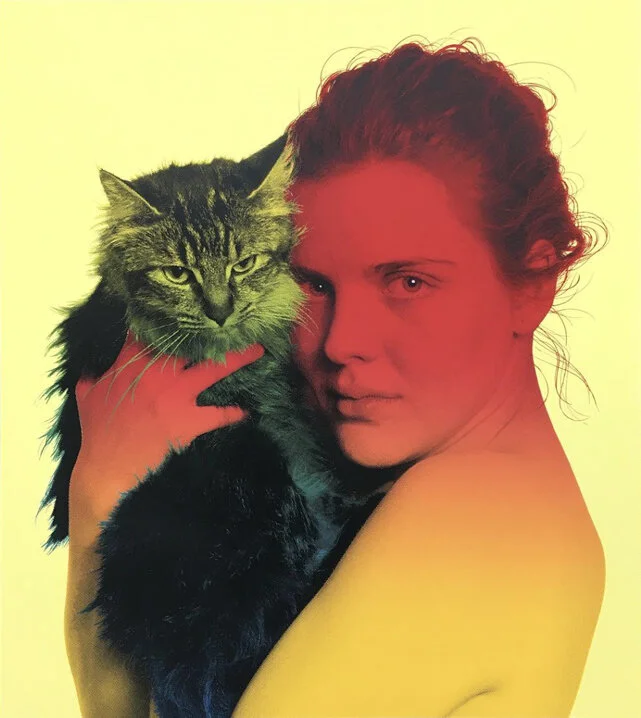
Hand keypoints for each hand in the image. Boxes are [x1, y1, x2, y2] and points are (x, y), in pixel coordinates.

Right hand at [69, 331, 263, 542]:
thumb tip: (90, 371)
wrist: (106, 467)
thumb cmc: (97, 432)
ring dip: (238, 359)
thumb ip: (92, 378)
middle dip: (211, 332)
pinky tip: (244, 412)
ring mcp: (175, 396)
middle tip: (232, 322)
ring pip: (213, 370)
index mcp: (131, 364)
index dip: (167, 318)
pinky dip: (232, 413)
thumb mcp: (87, 397)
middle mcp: (158, 374)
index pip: (149, 331)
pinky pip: (217, 415)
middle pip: (191, 344)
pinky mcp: (188, 421)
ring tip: (258, 350)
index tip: (185, 308)